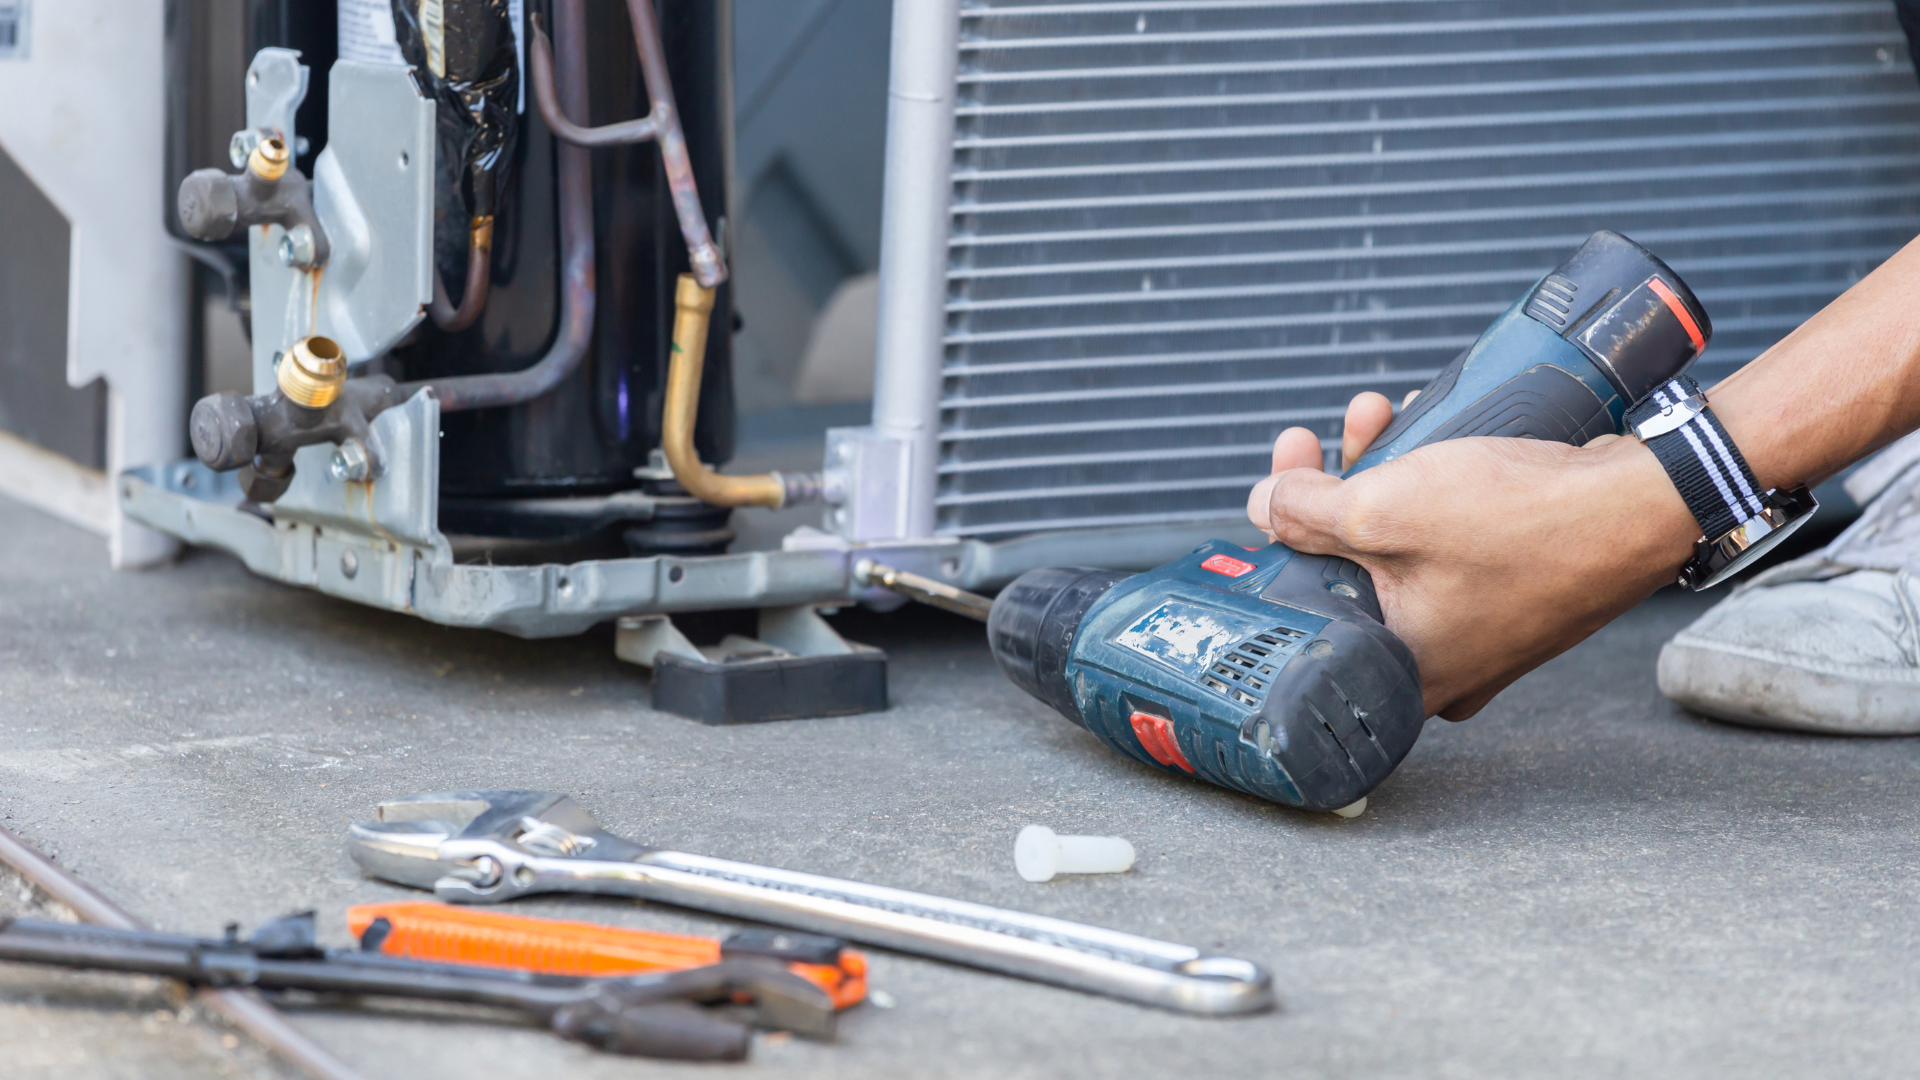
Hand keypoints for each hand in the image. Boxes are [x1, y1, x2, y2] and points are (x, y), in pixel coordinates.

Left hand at [1249, 397, 1698, 719]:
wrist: (1646, 505)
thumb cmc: (1527, 525)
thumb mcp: (1384, 511)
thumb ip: (1307, 512)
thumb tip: (1267, 505)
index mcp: (1403, 670)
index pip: (1309, 607)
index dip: (1284, 535)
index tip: (1281, 482)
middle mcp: (1442, 662)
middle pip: (1351, 570)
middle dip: (1331, 487)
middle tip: (1318, 440)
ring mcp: (1482, 627)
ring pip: (1401, 545)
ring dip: (1379, 473)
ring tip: (1375, 414)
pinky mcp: (1514, 588)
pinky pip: (1448, 539)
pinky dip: (1430, 487)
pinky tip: (1424, 431)